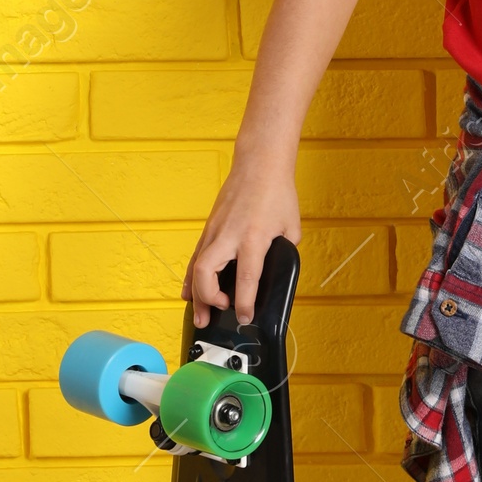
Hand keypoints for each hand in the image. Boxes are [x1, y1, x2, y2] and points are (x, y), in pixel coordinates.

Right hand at [183, 155, 300, 325]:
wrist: (259, 164)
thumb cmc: (277, 192)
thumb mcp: (291, 228)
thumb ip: (283, 253)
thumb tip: (276, 269)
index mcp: (254, 237)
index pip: (246, 278)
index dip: (244, 303)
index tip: (245, 317)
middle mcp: (230, 236)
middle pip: (208, 274)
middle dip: (210, 300)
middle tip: (220, 313)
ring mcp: (215, 231)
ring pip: (196, 268)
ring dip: (196, 294)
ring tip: (199, 316)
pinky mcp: (209, 228)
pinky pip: (195, 257)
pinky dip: (191, 277)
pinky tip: (189, 292)